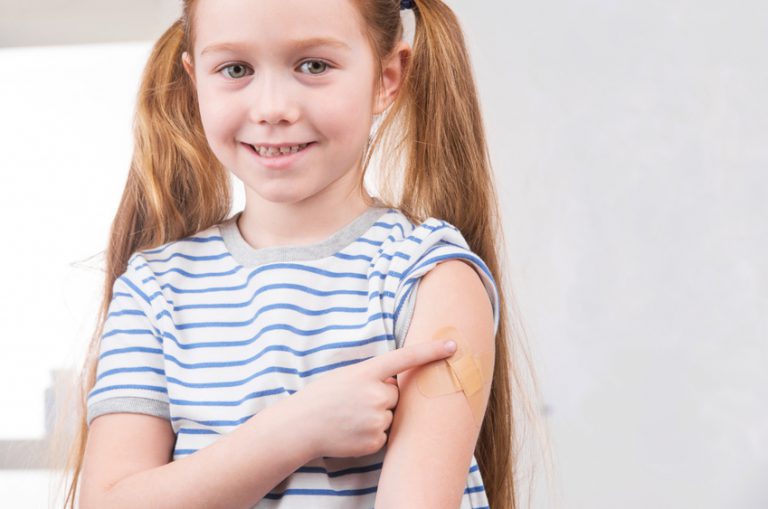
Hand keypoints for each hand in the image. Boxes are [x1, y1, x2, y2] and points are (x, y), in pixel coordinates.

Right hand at [292, 339, 457, 458]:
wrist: (300, 426)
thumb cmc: (322, 397)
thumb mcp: (347, 375)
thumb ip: (374, 376)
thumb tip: (397, 385)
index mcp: (367, 372)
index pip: (406, 358)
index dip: (432, 351)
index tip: (453, 345)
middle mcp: (376, 394)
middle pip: (397, 394)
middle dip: (383, 396)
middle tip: (356, 401)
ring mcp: (376, 419)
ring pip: (391, 415)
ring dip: (376, 416)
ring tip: (350, 417)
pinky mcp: (375, 441)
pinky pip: (384, 434)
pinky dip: (372, 433)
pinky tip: (352, 431)